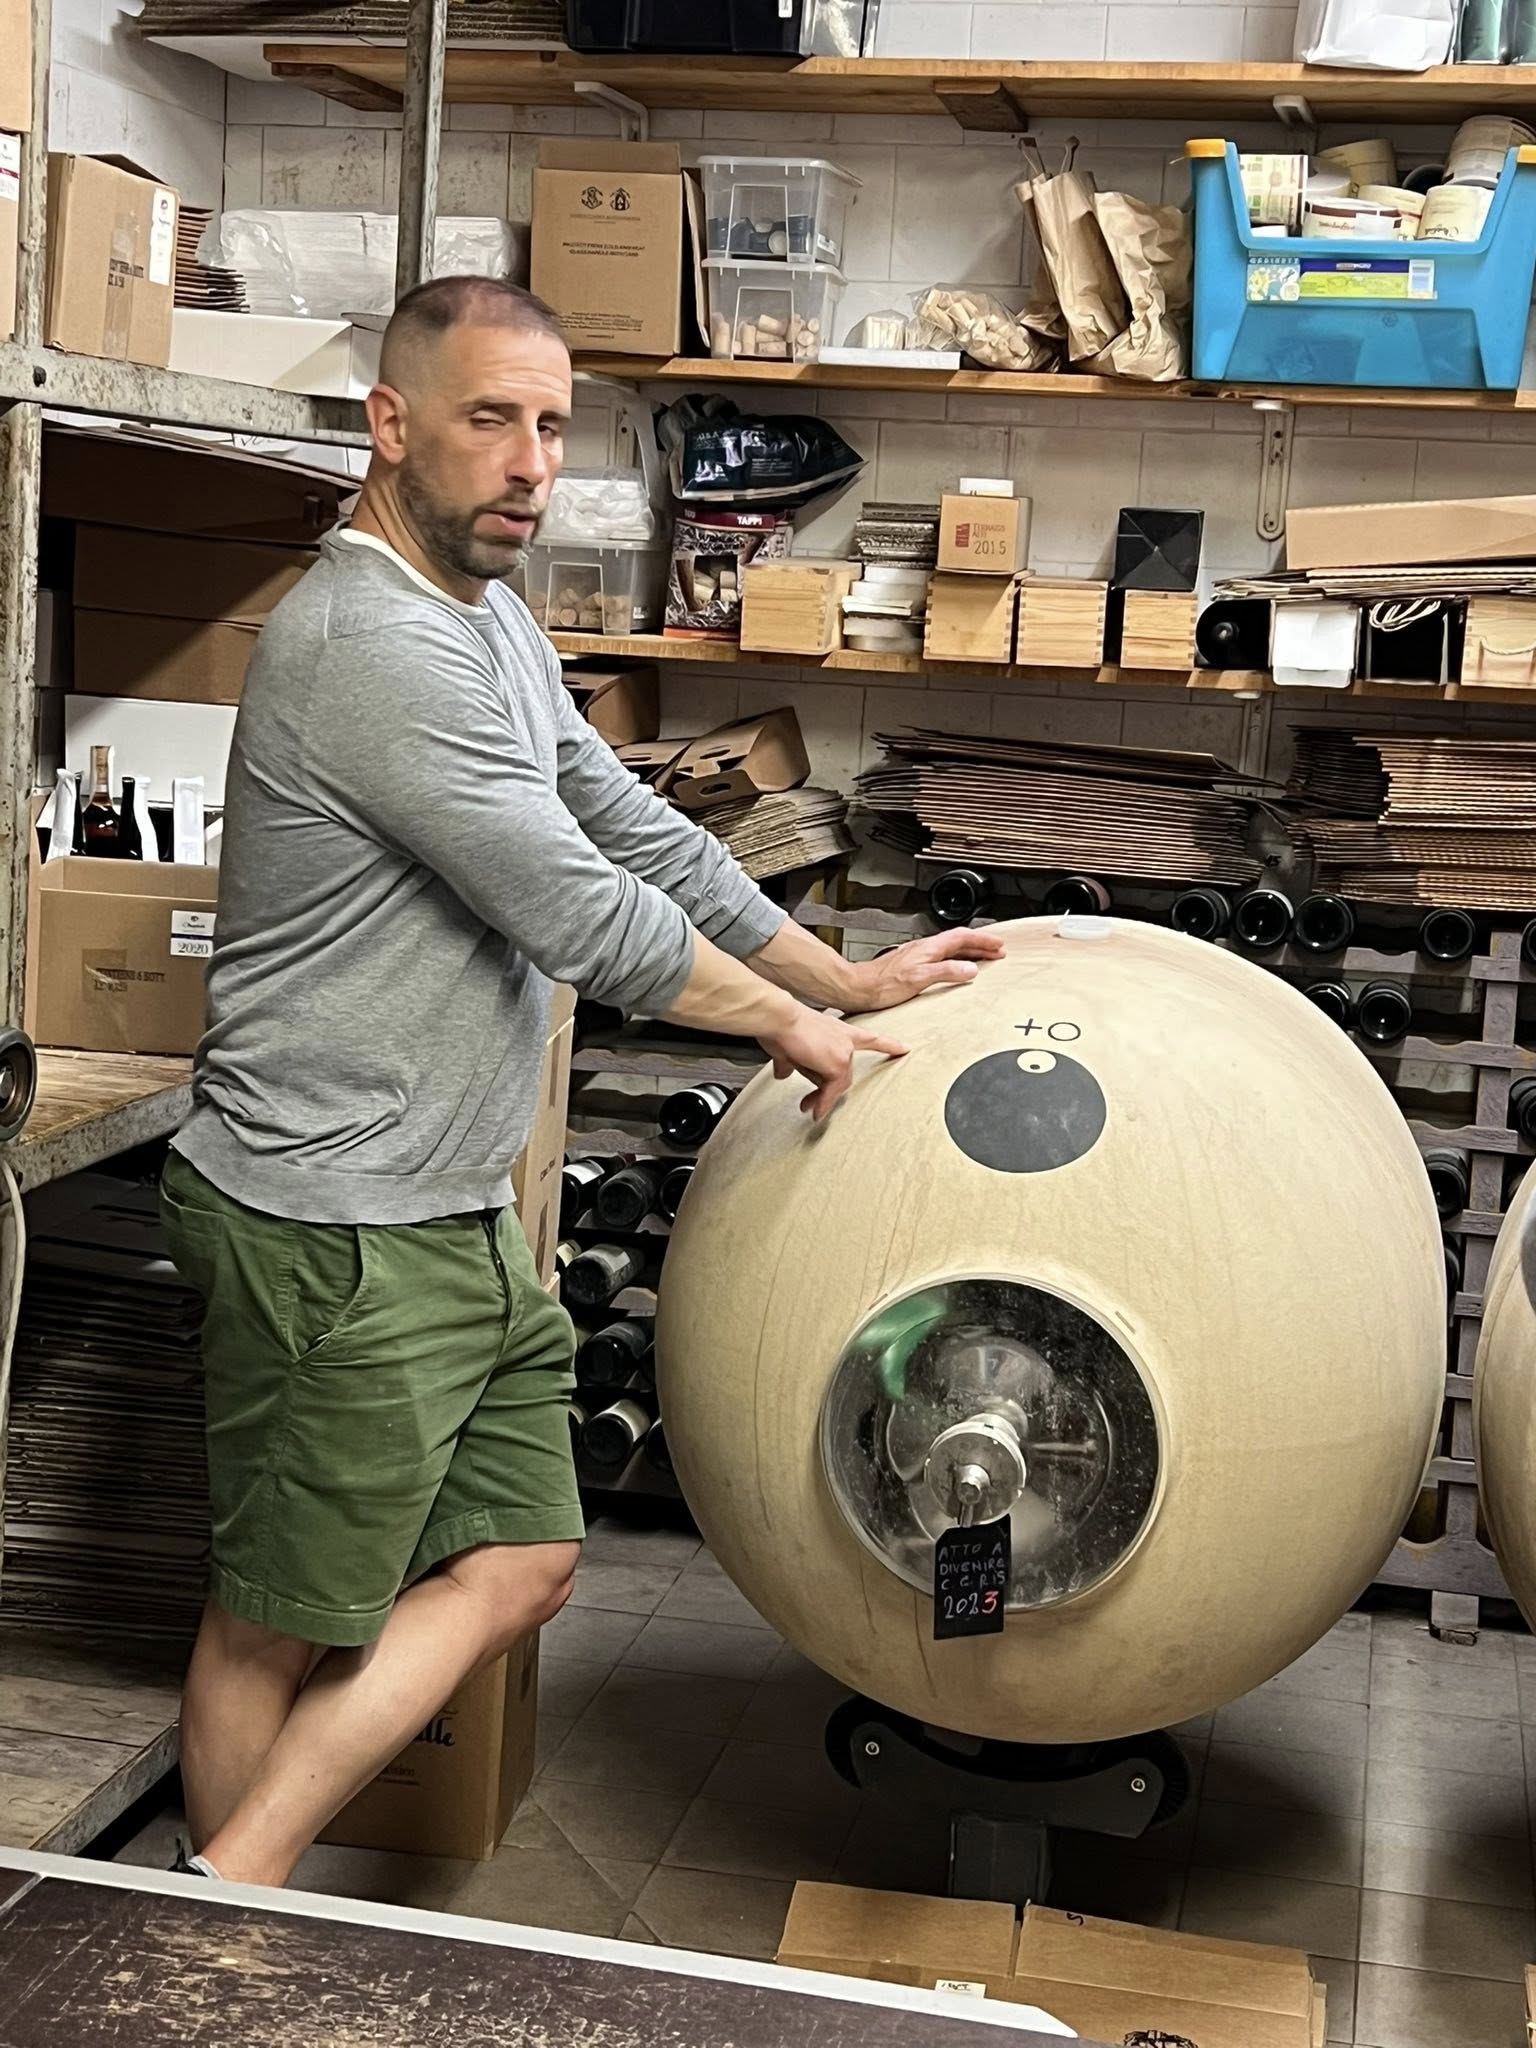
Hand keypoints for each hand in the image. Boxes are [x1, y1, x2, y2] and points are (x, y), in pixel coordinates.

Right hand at [759, 1007, 907, 1122]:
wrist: (779, 1018)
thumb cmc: (782, 1024)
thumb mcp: (791, 1044)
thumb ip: (793, 1060)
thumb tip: (785, 1071)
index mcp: (839, 1030)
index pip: (871, 1039)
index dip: (888, 1044)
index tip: (905, 1049)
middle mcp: (846, 1040)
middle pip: (844, 1073)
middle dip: (827, 1090)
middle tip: (810, 1103)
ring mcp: (844, 1053)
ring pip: (836, 1083)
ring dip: (821, 1097)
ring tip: (806, 1106)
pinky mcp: (837, 1065)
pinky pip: (830, 1091)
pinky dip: (822, 1103)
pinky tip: (815, 1112)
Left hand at [845, 928, 1005, 1013]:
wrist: (858, 988)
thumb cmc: (882, 985)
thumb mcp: (919, 978)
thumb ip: (946, 971)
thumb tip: (971, 969)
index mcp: (929, 948)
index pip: (962, 938)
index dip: (983, 941)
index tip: (999, 945)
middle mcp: (924, 949)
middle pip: (959, 942)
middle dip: (980, 946)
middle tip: (997, 952)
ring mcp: (918, 956)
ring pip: (951, 950)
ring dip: (969, 953)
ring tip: (983, 960)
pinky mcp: (913, 966)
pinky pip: (942, 959)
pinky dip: (956, 962)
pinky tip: (956, 970)